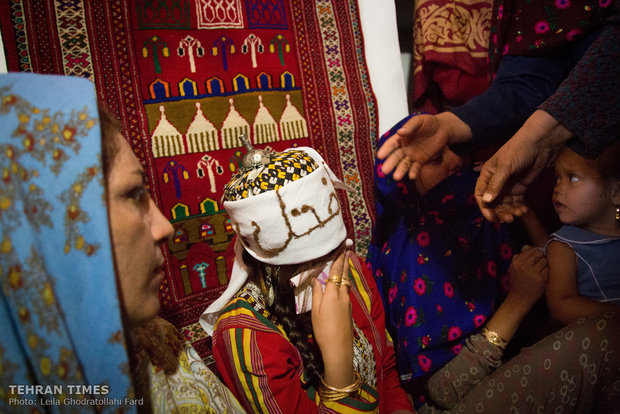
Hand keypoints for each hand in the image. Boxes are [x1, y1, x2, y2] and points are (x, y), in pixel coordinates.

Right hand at [311, 250, 353, 386]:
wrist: (339, 348)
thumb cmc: (323, 330)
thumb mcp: (315, 312)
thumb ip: (317, 293)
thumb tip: (316, 279)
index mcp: (333, 294)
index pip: (337, 272)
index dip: (339, 259)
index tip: (342, 248)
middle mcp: (343, 295)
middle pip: (344, 275)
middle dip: (345, 261)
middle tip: (347, 249)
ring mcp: (348, 302)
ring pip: (346, 283)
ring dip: (345, 271)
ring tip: (344, 261)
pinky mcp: (349, 309)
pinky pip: (346, 291)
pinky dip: (344, 282)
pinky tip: (341, 283)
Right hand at [376, 113, 469, 180]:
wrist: (442, 129)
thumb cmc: (428, 122)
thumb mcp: (419, 121)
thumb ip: (410, 126)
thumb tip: (399, 132)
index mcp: (401, 138)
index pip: (391, 144)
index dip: (386, 150)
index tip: (380, 156)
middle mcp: (404, 148)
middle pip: (396, 157)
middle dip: (390, 163)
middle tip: (384, 171)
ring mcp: (412, 155)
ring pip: (404, 164)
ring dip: (400, 171)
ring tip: (396, 178)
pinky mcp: (421, 161)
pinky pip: (416, 167)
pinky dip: (413, 172)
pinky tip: (412, 176)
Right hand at [475, 110, 571, 221]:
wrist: (540, 144)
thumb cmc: (518, 150)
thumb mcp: (505, 167)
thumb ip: (496, 184)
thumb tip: (486, 201)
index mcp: (487, 175)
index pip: (481, 195)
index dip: (485, 208)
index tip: (492, 218)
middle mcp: (495, 182)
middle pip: (493, 203)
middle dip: (500, 212)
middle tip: (509, 219)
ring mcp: (508, 186)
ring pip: (505, 204)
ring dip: (510, 211)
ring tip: (519, 214)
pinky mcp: (520, 188)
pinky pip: (516, 202)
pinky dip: (518, 208)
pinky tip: (524, 211)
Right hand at [505, 247, 548, 311]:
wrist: (518, 300)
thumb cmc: (516, 285)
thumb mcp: (512, 270)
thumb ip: (517, 259)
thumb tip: (525, 248)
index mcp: (516, 262)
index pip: (530, 251)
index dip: (535, 252)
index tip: (537, 256)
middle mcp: (524, 266)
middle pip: (538, 254)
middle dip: (541, 257)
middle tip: (541, 262)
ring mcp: (533, 272)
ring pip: (544, 261)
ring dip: (545, 265)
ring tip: (541, 270)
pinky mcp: (541, 279)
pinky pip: (548, 270)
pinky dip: (547, 272)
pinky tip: (543, 277)